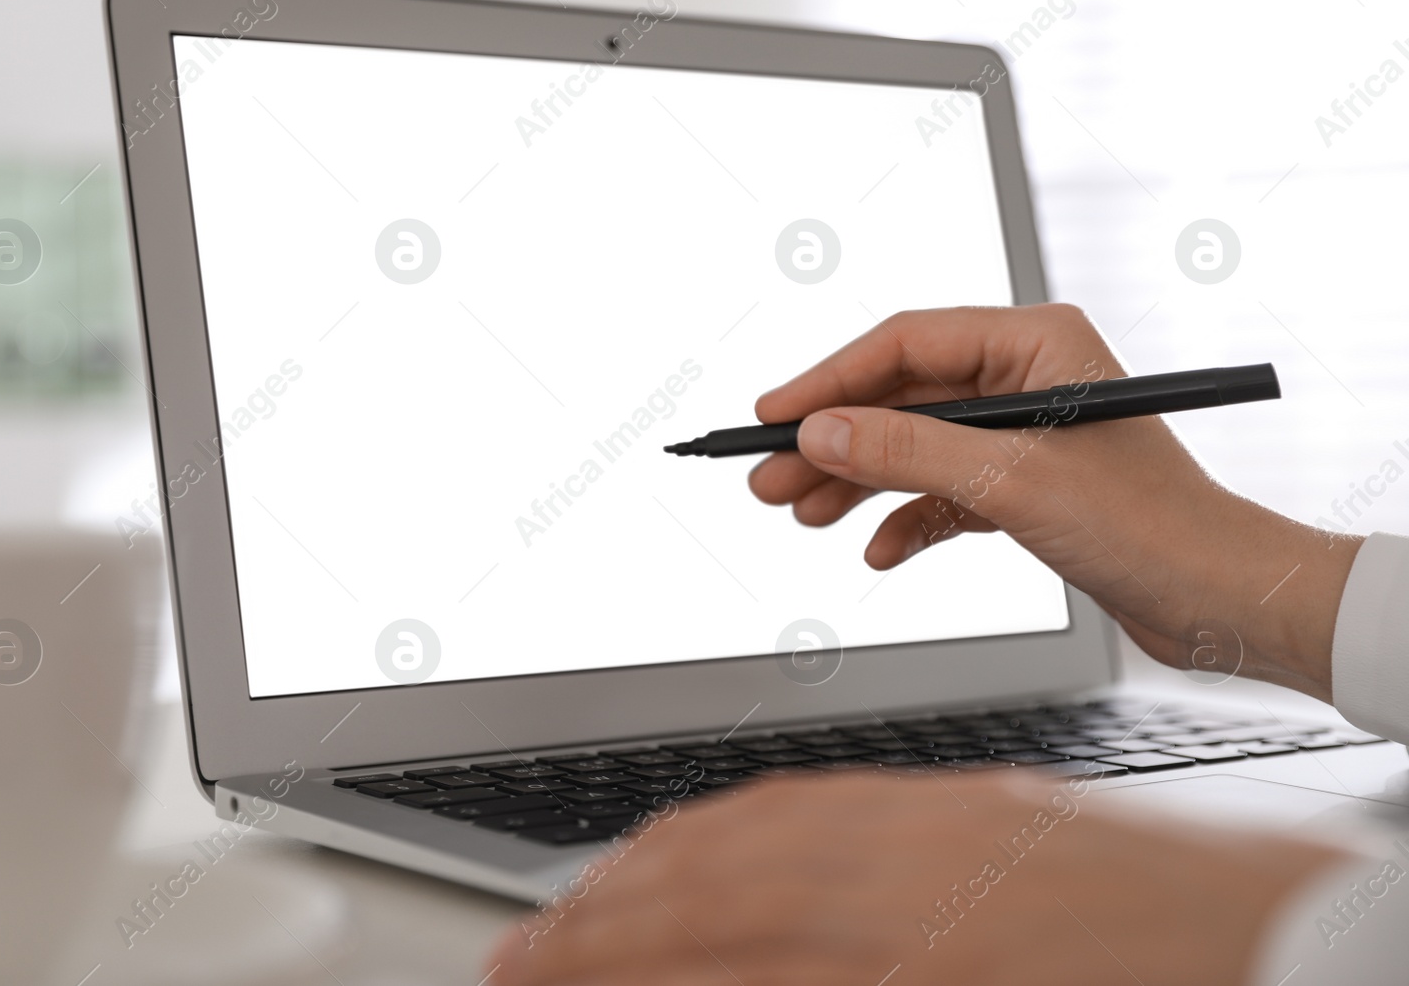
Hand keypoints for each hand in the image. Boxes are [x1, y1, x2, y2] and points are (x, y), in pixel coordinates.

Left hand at [488, 772, 1343, 985]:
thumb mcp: (1002, 854)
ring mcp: (913, 919)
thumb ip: (900, 866)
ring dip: (617, 948)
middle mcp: (901, 855)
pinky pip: (784, 977)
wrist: (1260, 926)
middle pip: (715, 870)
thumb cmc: (1143, 899)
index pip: (753, 824)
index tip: (593, 890)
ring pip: (727, 920)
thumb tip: (802, 890)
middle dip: (604, 911)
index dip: (657, 858)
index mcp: (918, 817)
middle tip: (526, 946)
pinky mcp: (934, 968)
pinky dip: (697, 982)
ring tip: (541, 970)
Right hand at [749, 304, 1361, 700]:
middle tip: (768, 478)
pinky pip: (944, 493)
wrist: (1224, 601)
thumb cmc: (1154, 526)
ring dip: (858, 483)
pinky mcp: (1028, 488)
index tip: (771, 415)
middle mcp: (1028, 378)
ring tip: (802, 514)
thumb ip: (908, 450)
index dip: (829, 381)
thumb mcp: (1011, 482)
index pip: (904, 345)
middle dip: (834, 442)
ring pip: (915, 448)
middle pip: (900, 399)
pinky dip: (908, 520)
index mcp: (1036, 343)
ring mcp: (1025, 434)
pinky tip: (878, 551)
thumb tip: (820, 431)